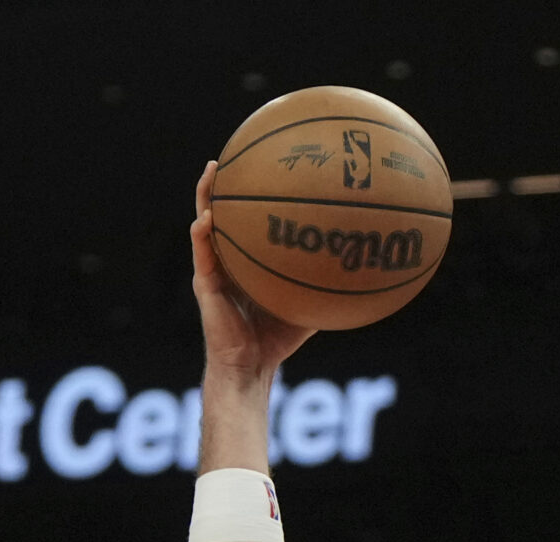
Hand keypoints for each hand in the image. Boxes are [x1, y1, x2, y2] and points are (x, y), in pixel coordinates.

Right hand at [191, 162, 314, 379]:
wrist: (250, 367)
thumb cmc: (276, 340)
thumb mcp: (306, 306)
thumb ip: (322, 285)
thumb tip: (358, 272)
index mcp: (246, 260)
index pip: (245, 220)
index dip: (247, 194)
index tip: (258, 165)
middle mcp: (227, 259)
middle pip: (222, 211)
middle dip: (224, 183)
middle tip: (231, 155)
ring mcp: (212, 270)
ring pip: (204, 223)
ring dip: (206, 196)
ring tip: (213, 171)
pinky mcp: (204, 284)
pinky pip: (202, 253)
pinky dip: (202, 234)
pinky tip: (207, 219)